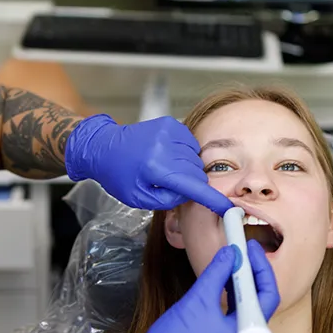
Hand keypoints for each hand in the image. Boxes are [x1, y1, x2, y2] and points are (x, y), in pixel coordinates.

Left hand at [64, 114, 231, 214]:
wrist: (104, 146)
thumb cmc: (119, 175)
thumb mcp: (140, 198)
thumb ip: (169, 199)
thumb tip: (192, 192)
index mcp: (155, 168)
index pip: (192, 186)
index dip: (212, 199)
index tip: (229, 209)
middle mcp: (164, 147)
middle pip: (196, 171)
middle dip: (190, 181)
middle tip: (171, 184)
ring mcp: (167, 131)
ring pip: (195, 157)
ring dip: (187, 166)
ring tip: (166, 167)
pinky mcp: (169, 123)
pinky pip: (190, 142)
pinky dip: (184, 151)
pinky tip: (167, 154)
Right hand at [108, 241, 279, 332]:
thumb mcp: (198, 300)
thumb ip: (217, 273)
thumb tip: (232, 253)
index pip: (266, 296)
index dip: (261, 267)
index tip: (250, 246)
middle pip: (258, 302)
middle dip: (252, 274)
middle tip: (243, 250)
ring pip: (245, 309)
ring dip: (240, 284)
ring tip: (232, 260)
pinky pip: (233, 317)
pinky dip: (230, 297)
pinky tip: (222, 280)